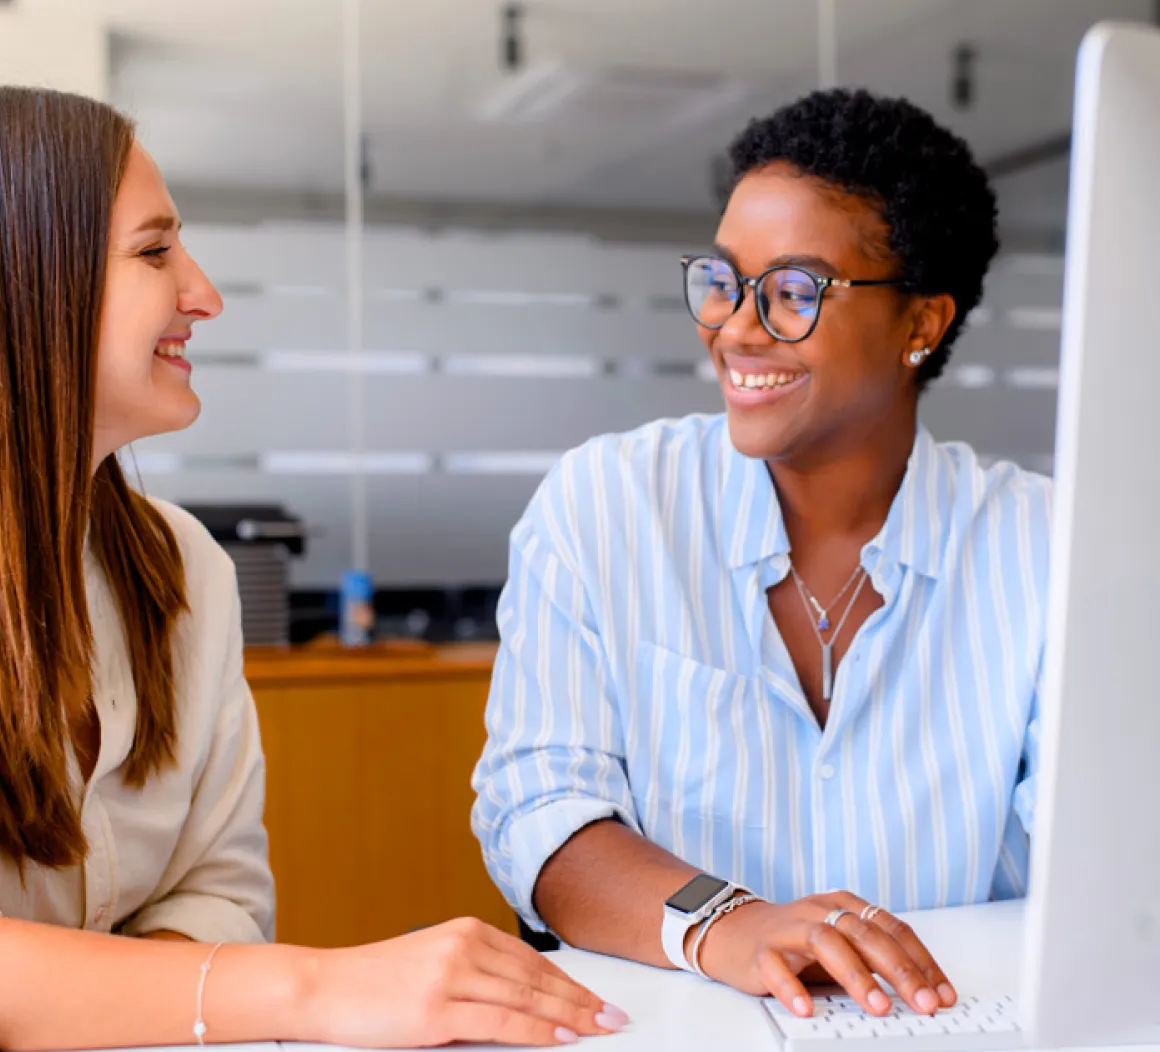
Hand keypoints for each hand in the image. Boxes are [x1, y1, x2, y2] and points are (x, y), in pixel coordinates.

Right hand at [295, 916, 628, 1047]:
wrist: (323, 986)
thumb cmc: (374, 981)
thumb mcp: (432, 964)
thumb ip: (476, 974)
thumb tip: (524, 1001)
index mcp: (466, 931)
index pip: (533, 961)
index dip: (570, 983)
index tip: (596, 999)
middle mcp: (463, 945)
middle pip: (537, 979)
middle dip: (580, 1000)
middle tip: (612, 1017)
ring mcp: (451, 975)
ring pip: (526, 999)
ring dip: (568, 1016)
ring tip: (598, 1028)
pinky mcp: (436, 1009)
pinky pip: (500, 1023)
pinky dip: (535, 1032)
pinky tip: (558, 1038)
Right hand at [696, 892, 956, 1018]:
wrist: (733, 932)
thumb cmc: (796, 944)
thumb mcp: (839, 945)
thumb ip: (871, 961)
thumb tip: (920, 996)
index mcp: (845, 905)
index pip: (892, 929)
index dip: (921, 962)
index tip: (943, 995)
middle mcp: (820, 909)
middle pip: (865, 934)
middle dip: (900, 971)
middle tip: (924, 1004)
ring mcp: (789, 927)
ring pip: (826, 941)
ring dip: (856, 975)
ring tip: (878, 1007)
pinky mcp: (761, 949)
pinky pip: (776, 966)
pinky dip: (792, 987)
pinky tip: (806, 1009)